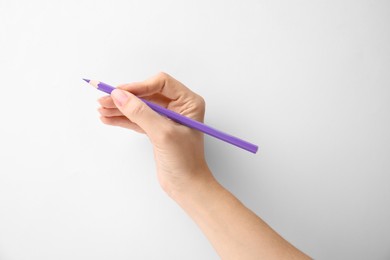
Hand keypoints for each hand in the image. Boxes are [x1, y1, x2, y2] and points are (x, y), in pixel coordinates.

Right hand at [97, 72, 211, 196]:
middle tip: (103, 101)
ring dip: (121, 108)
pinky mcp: (157, 130)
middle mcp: (179, 107)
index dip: (139, 86)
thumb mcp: (163, 134)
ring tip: (101, 110)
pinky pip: (138, 119)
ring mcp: (167, 118)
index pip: (161, 83)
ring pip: (140, 107)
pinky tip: (109, 119)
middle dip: (125, 97)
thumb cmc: (185, 161)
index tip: (119, 92)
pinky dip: (124, 119)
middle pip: (147, 94)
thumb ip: (141, 113)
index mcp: (188, 102)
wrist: (187, 186)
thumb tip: (119, 95)